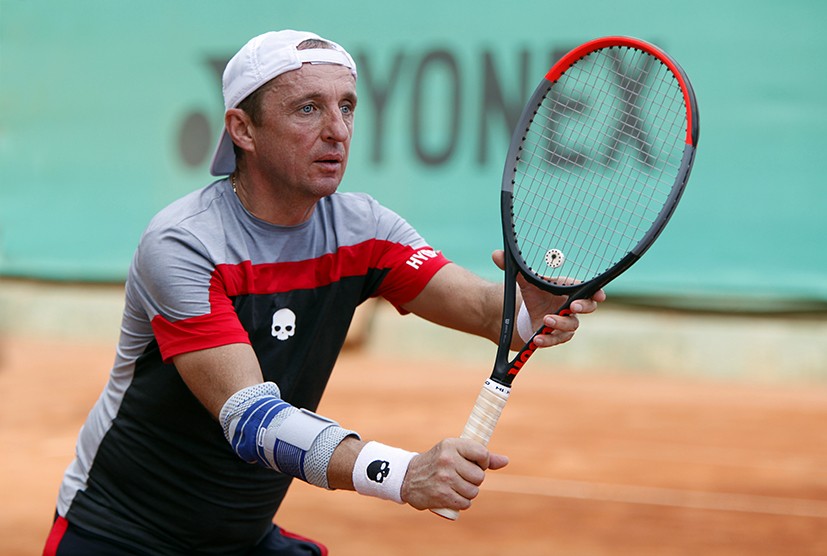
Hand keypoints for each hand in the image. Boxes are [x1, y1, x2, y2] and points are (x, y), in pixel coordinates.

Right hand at [400, 438, 507, 510]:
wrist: (408, 477)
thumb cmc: (438, 462)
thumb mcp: (455, 452)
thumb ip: (480, 456)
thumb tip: (506, 461)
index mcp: (452, 445)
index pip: (482, 453)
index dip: (483, 461)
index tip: (476, 463)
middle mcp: (448, 460)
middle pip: (479, 476)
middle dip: (474, 479)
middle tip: (461, 476)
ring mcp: (444, 478)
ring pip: (473, 491)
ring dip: (468, 492)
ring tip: (456, 486)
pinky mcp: (442, 495)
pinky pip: (465, 503)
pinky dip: (462, 502)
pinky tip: (452, 496)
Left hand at [491, 250, 605, 348]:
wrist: (524, 313)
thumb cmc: (533, 293)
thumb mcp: (523, 281)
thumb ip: (512, 268)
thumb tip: (497, 254)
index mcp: (568, 290)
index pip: (589, 290)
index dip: (597, 293)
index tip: (599, 295)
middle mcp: (571, 307)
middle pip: (587, 308)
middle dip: (583, 307)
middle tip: (573, 306)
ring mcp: (565, 323)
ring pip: (570, 326)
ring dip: (560, 324)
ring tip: (545, 320)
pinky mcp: (555, 336)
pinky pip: (555, 339)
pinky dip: (547, 340)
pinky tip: (536, 339)